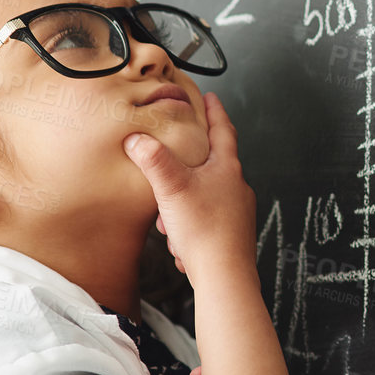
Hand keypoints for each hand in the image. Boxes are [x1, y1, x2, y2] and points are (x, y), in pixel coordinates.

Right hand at [123, 92, 256, 280]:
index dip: (215, 112)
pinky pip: (204, 221)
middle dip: (188, 165)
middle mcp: (237, 187)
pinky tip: (179, 240)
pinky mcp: (230, 234)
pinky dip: (189, 226)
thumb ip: (153, 160)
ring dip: (182, 203)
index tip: (210, 98)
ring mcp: (236, 212)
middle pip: (212, 164)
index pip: (223, 130)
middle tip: (173, 162)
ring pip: (203, 196)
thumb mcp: (172, 188)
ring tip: (169, 218)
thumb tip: (137, 140)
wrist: (224, 277)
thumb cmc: (204, 231)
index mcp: (227, 169)